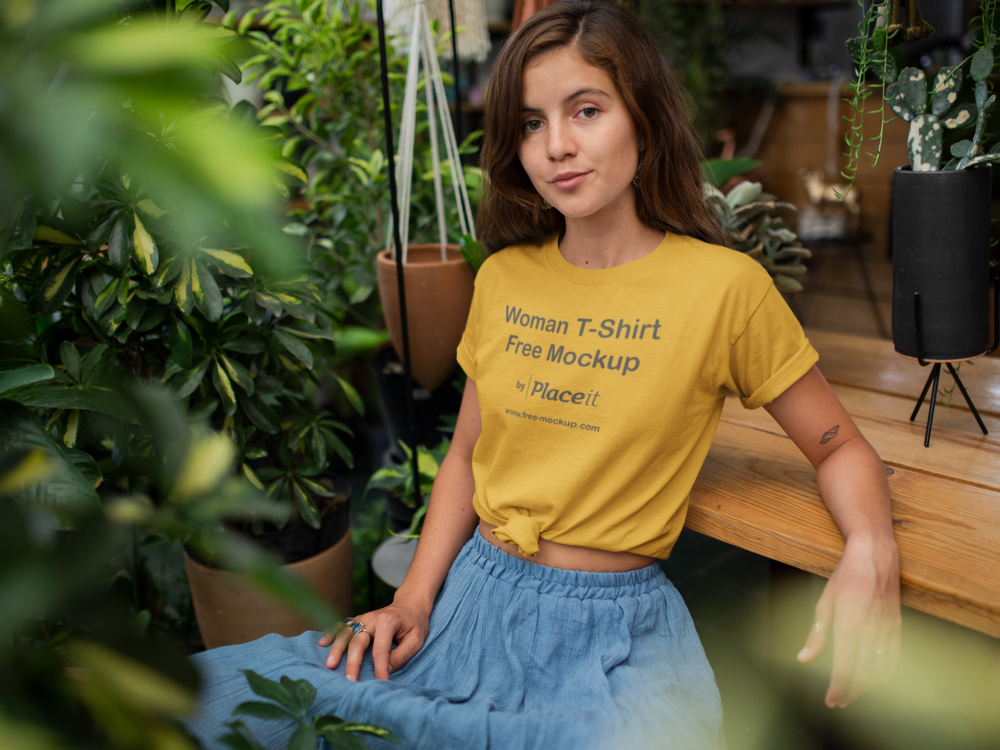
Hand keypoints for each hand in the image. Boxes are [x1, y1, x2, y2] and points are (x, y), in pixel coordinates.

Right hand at [318, 596, 430, 681]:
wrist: (410, 603)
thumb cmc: (415, 622)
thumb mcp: (417, 639)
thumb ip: (402, 654)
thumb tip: (386, 669)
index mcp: (388, 622)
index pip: (380, 649)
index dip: (380, 668)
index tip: (381, 683)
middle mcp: (372, 618)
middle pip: (358, 641)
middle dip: (353, 662)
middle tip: (349, 680)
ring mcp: (363, 618)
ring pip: (346, 634)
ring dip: (337, 649)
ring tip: (330, 665)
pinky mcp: (358, 620)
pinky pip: (342, 627)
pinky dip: (332, 634)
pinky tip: (322, 643)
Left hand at [797, 535, 901, 707]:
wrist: (875, 556)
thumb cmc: (846, 576)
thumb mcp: (825, 601)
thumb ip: (817, 633)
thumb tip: (803, 658)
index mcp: (849, 625)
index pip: (844, 668)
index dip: (838, 688)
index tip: (831, 700)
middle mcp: (871, 631)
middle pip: (863, 674)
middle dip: (851, 692)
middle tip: (840, 701)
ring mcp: (887, 630)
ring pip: (880, 670)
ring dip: (868, 686)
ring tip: (854, 694)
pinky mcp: (898, 626)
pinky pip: (895, 657)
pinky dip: (887, 673)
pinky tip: (878, 680)